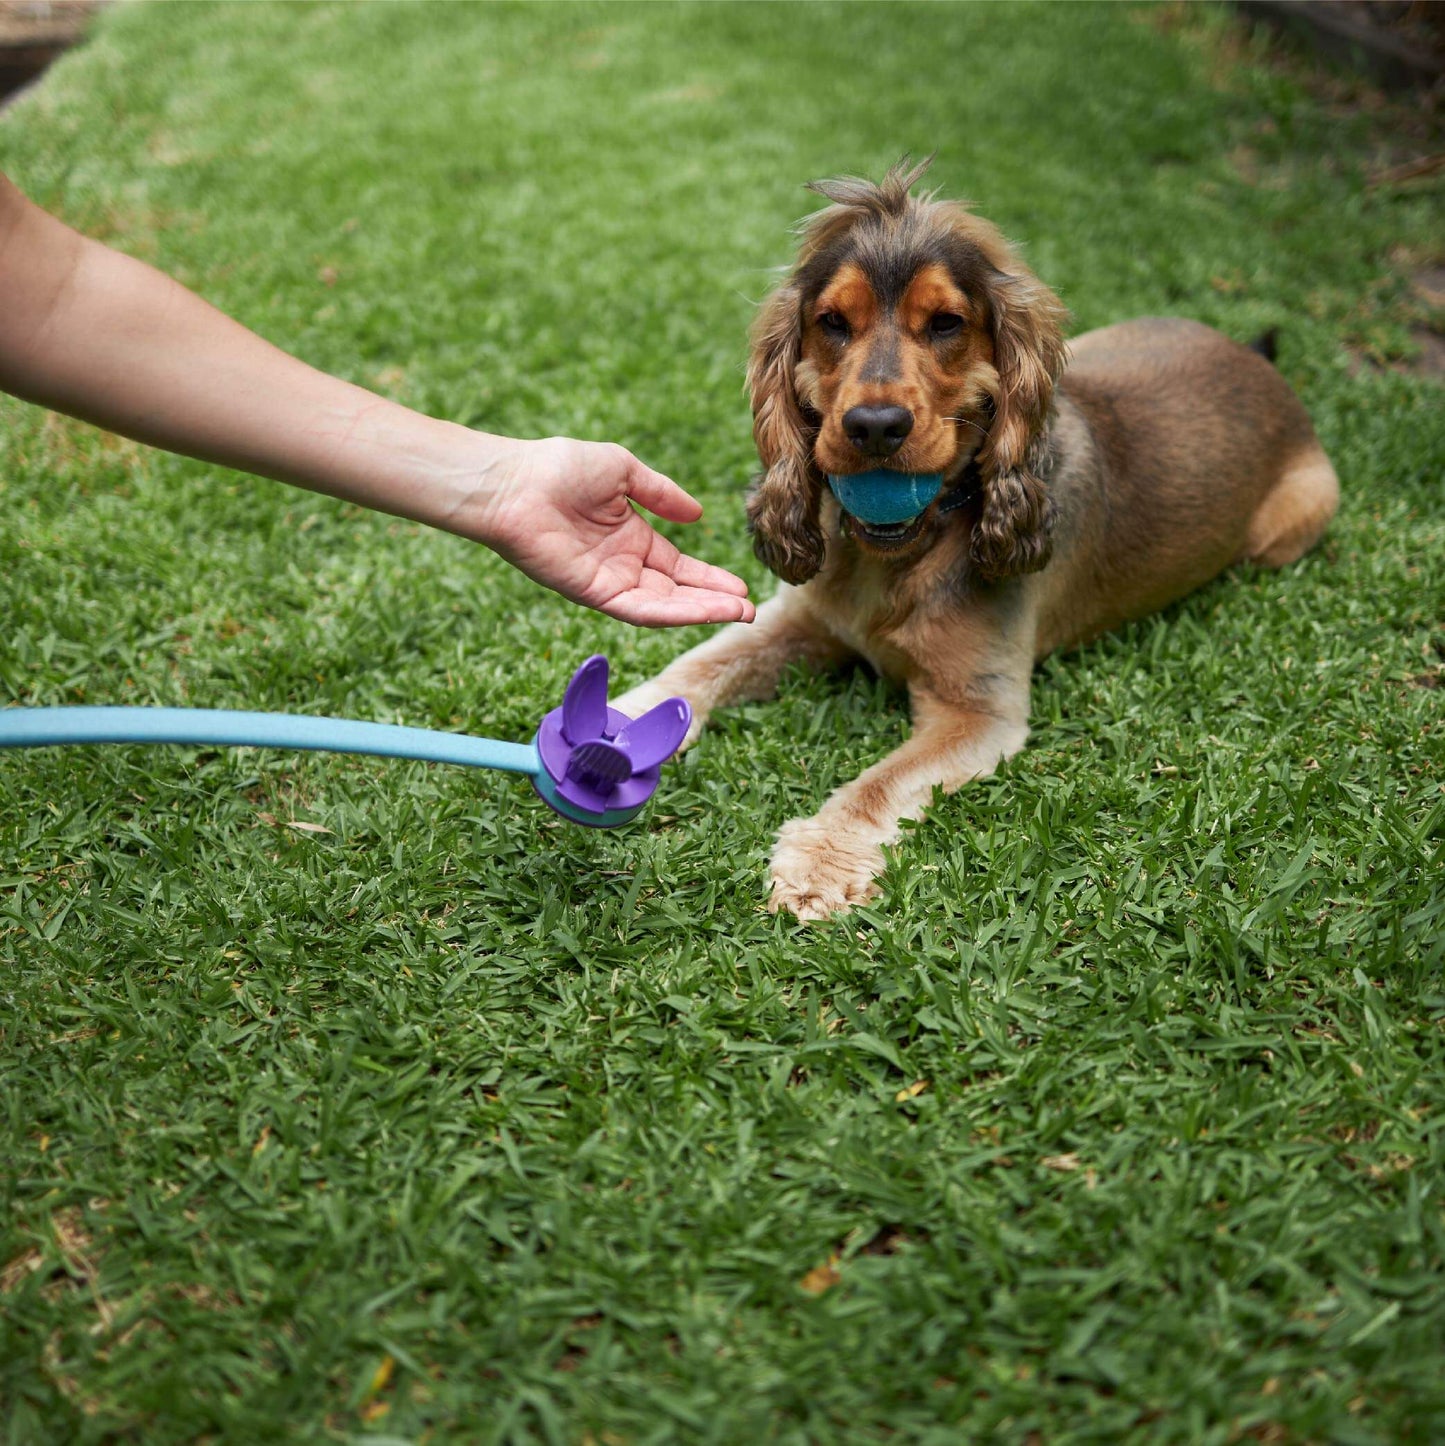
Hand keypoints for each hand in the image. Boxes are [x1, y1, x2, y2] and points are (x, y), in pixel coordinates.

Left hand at [471, 436, 755, 627]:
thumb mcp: (623, 471)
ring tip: (739, 612)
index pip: (678, 567)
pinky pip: (639, 609)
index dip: (709, 578)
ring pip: (663, 606)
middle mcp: (622, 566)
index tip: (740, 586)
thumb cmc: (560, 467)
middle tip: (750, 609)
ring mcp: (608, 582)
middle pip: (677, 592)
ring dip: (701, 611)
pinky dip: (673, 613)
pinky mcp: (593, 593)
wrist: (516, 481)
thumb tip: (698, 515)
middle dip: (714, 601)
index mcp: (630, 538)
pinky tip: (703, 611)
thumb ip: (662, 494)